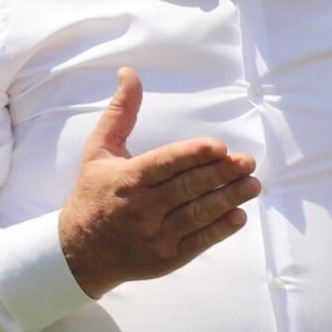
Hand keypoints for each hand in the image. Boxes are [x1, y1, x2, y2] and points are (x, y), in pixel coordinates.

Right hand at [57, 68, 259, 299]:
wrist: (79, 252)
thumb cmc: (93, 194)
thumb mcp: (98, 151)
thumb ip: (120, 112)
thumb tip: (129, 73)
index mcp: (128, 179)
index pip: (166, 164)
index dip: (194, 155)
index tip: (220, 147)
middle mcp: (142, 208)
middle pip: (188, 188)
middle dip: (221, 174)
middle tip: (247, 162)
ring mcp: (154, 236)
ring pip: (197, 215)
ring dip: (228, 200)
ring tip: (252, 185)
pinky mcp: (165, 259)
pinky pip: (198, 243)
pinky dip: (220, 230)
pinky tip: (238, 216)